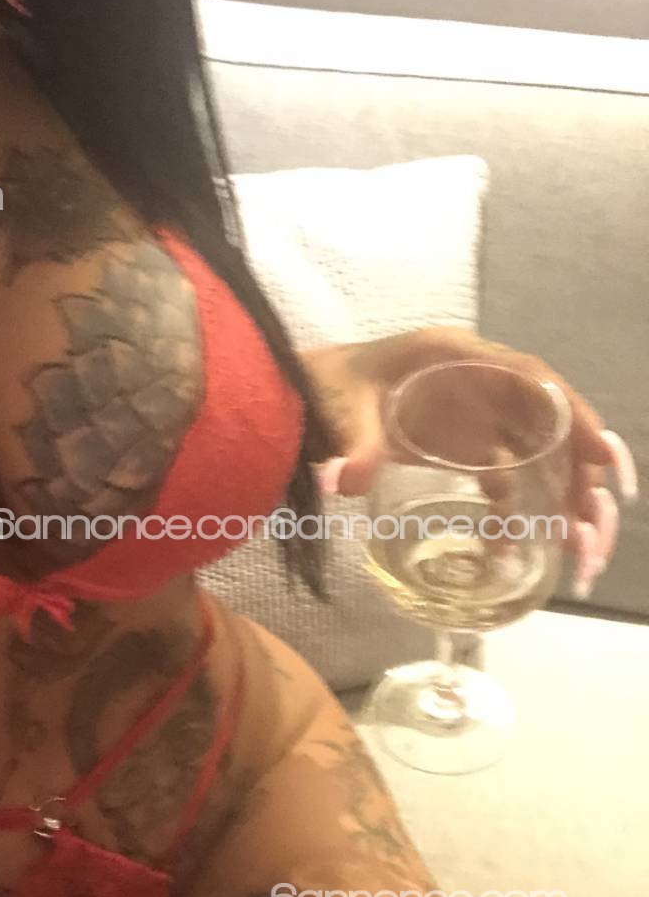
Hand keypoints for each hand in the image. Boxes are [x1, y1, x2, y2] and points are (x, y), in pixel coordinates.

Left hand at [304, 327, 638, 596]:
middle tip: (592, 507)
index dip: (567, 409)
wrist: (300, 397)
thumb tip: (348, 483)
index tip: (596, 449)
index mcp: (454, 355)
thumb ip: (352, 446)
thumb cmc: (323, 389)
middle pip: (541, 413)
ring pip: (529, 443)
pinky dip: (509, 503)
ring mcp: (469, 412)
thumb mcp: (340, 412)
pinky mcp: (457, 443)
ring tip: (572, 532)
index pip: (528, 375)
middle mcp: (474, 380)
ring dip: (553, 483)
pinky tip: (509, 541)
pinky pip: (499, 470)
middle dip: (573, 457)